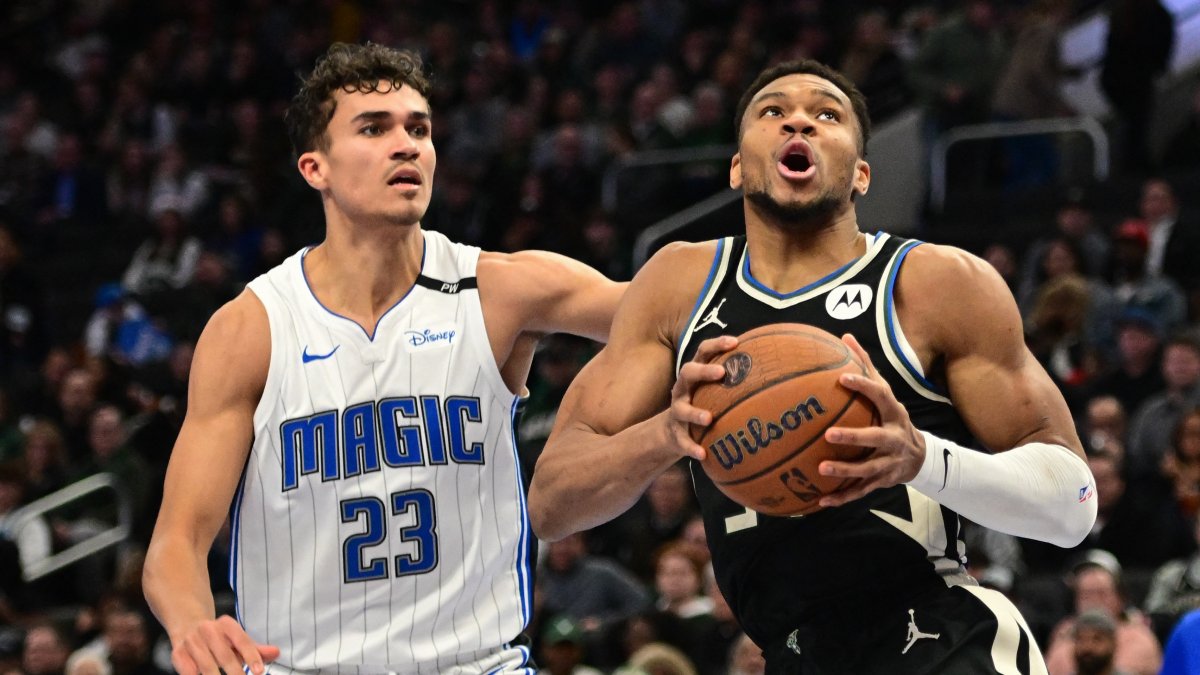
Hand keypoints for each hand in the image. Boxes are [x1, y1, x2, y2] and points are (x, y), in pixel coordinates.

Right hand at [171, 616, 279, 674]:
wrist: (187, 625)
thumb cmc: (218, 638)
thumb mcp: (237, 639)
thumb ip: (256, 649)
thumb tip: (276, 653)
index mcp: (226, 624)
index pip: (242, 640)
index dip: (251, 656)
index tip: (259, 672)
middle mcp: (208, 630)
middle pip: (224, 655)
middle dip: (236, 673)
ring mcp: (192, 641)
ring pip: (206, 665)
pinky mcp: (177, 653)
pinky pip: (188, 671)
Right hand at [665, 335, 737, 460]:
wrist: (670, 432)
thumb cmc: (701, 404)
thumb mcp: (711, 390)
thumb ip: (734, 381)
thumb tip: (775, 370)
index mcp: (694, 375)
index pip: (703, 352)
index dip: (716, 345)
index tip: (736, 341)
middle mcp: (682, 389)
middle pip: (688, 372)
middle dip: (704, 371)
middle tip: (721, 373)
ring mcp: (677, 411)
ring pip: (682, 409)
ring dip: (695, 413)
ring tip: (709, 418)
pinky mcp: (676, 434)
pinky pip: (683, 441)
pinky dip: (692, 447)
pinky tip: (703, 454)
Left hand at [816, 333, 925, 507]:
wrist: (919, 456)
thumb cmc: (891, 417)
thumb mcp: (885, 393)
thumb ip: (865, 366)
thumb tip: (845, 336)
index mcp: (894, 413)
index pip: (881, 396)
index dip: (864, 386)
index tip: (842, 378)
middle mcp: (894, 438)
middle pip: (876, 438)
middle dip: (854, 438)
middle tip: (829, 434)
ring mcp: (889, 463)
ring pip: (867, 470)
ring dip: (845, 471)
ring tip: (821, 469)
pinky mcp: (881, 482)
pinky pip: (860, 492)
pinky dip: (841, 498)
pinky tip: (820, 501)